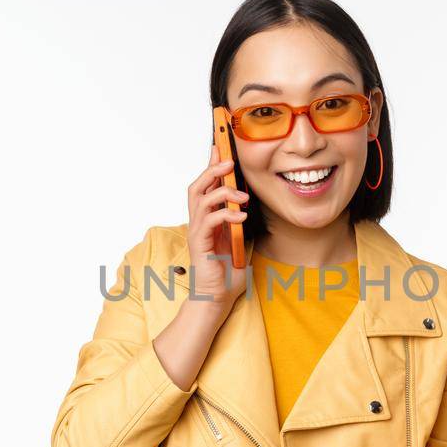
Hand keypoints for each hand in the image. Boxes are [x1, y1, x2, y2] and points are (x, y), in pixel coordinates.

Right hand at [185, 144, 249, 305]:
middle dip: (212, 170)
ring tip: (242, 196)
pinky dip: (226, 214)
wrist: (216, 298)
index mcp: (207, 219)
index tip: (219, 147)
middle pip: (197, 186)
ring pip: (200, 199)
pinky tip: (241, 216)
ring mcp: (196, 232)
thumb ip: (240, 222)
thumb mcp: (239, 241)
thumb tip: (250, 205)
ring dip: (222, 191)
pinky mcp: (199, 243)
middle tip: (229, 162)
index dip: (211, 166)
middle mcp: (198, 222)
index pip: (206, 187)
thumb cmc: (227, 273)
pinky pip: (209, 220)